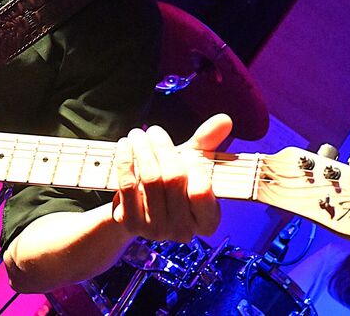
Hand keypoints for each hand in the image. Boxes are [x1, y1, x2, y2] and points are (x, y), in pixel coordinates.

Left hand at [112, 113, 231, 242]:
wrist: (139, 207)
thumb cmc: (173, 184)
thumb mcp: (192, 164)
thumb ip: (209, 143)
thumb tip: (224, 120)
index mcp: (207, 220)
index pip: (202, 191)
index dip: (194, 165)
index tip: (187, 150)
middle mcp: (184, 230)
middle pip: (174, 179)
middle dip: (163, 148)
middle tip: (154, 131)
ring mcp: (156, 229)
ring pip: (150, 179)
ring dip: (142, 149)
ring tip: (139, 134)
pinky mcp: (131, 223)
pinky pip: (128, 185)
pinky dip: (125, 160)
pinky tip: (125, 145)